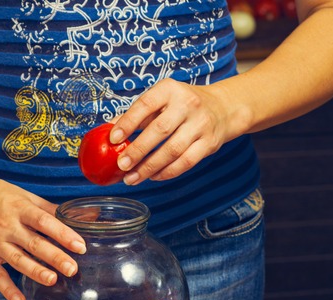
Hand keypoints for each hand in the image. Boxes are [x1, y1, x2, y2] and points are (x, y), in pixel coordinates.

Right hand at [0, 171, 85, 299]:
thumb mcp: (21, 195)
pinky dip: (7, 290)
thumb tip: (78, 216)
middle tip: (72, 268)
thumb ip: (48, 209)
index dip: (63, 234)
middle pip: (34, 243)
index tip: (80, 246)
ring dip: (35, 271)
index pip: (44, 222)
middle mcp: (6, 226)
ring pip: (18, 260)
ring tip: (52, 280)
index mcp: (19, 208)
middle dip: (55, 257)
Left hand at [109, 78, 238, 184]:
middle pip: (160, 131)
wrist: (223, 108)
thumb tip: (109, 129)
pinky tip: (153, 176)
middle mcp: (188, 104)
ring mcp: (201, 124)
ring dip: (149, 167)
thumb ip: (137, 114)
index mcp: (170, 89)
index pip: (146, 104)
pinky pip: (186, 162)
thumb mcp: (162, 100)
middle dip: (138, 150)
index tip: (113, 139)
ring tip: (132, 178)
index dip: (128, 122)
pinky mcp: (209, 143)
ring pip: (173, 150)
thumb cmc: (183, 105)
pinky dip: (167, 172)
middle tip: (122, 165)